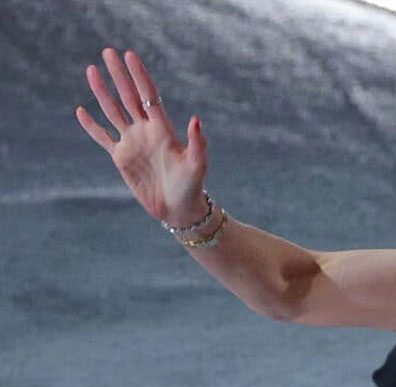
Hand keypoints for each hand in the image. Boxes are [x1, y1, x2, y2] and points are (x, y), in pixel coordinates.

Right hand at [76, 48, 208, 225]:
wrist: (178, 208)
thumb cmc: (192, 185)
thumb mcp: (197, 163)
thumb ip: (197, 142)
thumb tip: (196, 119)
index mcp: (163, 128)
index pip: (148, 95)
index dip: (139, 75)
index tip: (129, 55)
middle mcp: (145, 131)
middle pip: (129, 96)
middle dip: (118, 74)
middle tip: (108, 51)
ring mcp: (132, 143)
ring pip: (113, 111)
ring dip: (102, 91)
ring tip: (91, 70)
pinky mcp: (121, 159)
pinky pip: (102, 138)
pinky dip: (91, 125)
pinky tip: (81, 110)